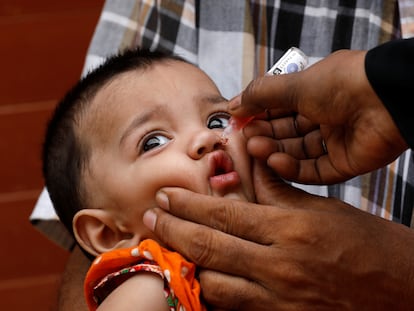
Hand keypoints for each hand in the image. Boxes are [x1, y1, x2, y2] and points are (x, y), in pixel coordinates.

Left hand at [144, 161, 413, 309]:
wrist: (401, 289)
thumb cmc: (368, 244)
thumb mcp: (323, 208)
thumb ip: (278, 191)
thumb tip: (249, 166)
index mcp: (290, 228)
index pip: (225, 214)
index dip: (189, 204)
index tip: (167, 196)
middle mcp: (279, 265)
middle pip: (210, 247)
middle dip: (174, 230)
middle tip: (151, 218)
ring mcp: (279, 298)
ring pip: (214, 284)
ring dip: (187, 265)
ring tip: (169, 247)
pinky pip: (234, 308)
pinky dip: (212, 293)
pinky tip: (200, 279)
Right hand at [229, 50, 407, 183]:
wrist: (386, 100)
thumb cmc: (341, 83)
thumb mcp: (294, 84)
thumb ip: (260, 95)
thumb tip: (233, 105)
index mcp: (315, 93)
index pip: (279, 109)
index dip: (258, 116)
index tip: (238, 122)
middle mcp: (324, 117)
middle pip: (286, 132)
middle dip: (264, 135)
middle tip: (245, 139)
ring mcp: (335, 141)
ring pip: (297, 152)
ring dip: (274, 152)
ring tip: (255, 149)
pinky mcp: (345, 163)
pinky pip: (314, 170)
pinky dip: (293, 168)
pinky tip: (275, 162)